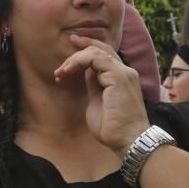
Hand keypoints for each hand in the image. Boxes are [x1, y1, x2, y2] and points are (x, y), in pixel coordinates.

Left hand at [54, 35, 148, 155]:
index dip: (87, 48)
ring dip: (75, 59)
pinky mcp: (119, 77)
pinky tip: (68, 71)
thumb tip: (85, 73)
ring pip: (96, 52)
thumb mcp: (97, 101)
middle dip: (78, 51)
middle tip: (61, 66)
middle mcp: (124, 72)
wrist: (127, 140)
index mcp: (120, 77)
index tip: (70, 47)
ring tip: (62, 72)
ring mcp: (123, 73)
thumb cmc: (112, 127)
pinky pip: (96, 59)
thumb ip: (94, 85)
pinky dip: (79, 61)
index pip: (104, 54)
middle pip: (101, 49)